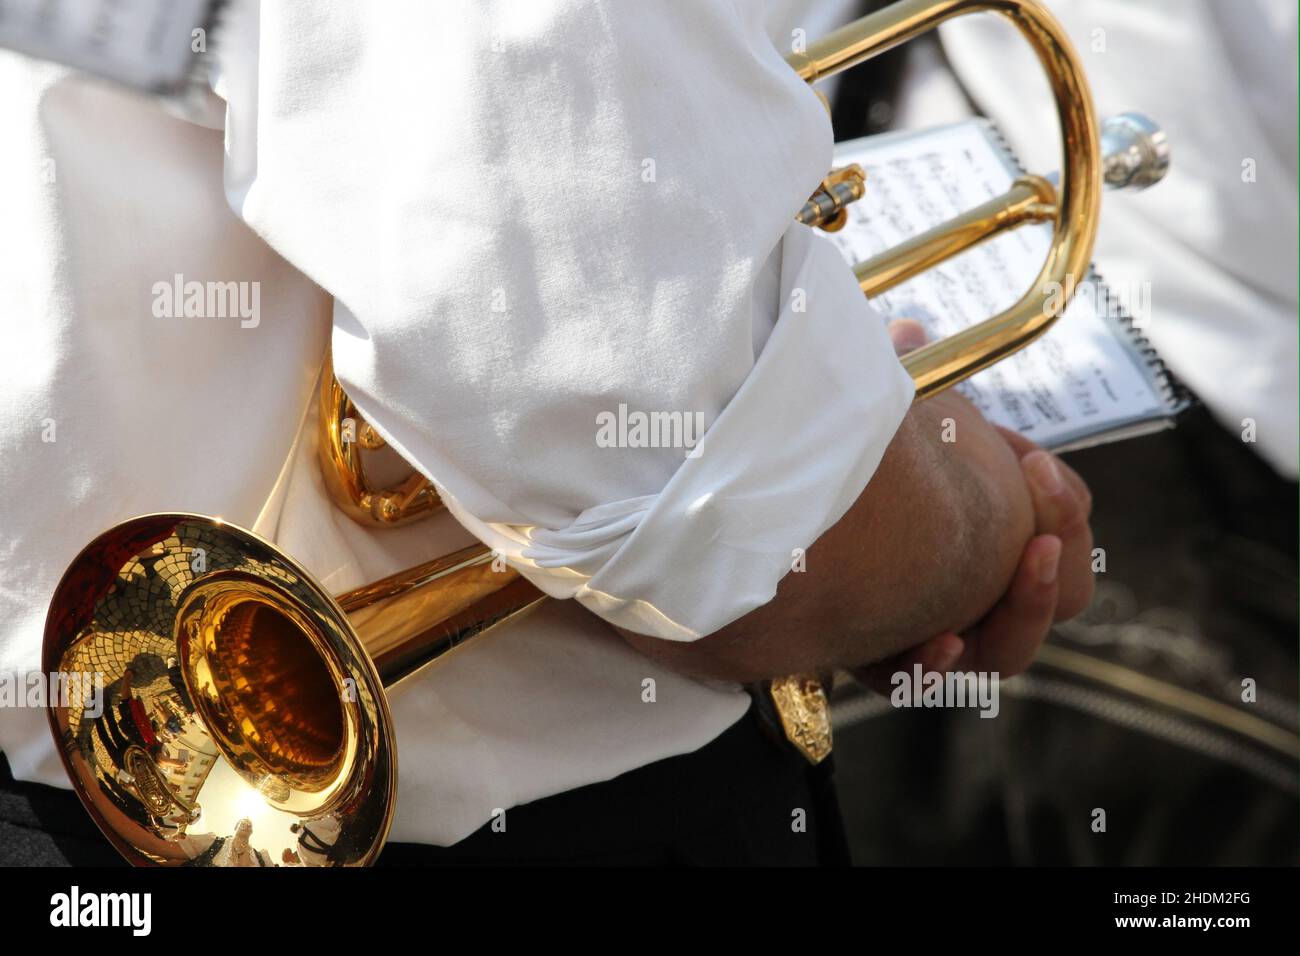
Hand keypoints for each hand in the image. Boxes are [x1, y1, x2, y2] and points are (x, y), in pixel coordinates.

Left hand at [854, 320, 1094, 689]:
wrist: (747, 517)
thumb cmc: (821, 468)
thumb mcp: (870, 423)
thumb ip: (898, 385)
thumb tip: (908, 329)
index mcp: (977, 537)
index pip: (1050, 534)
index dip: (1058, 508)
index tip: (1032, 462)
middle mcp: (964, 593)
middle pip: (1058, 592)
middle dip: (1062, 537)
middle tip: (1039, 486)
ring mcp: (929, 635)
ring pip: (1008, 649)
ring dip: (1027, 603)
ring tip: (1027, 550)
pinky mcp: (879, 663)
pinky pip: (927, 683)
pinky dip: (939, 664)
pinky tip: (939, 639)